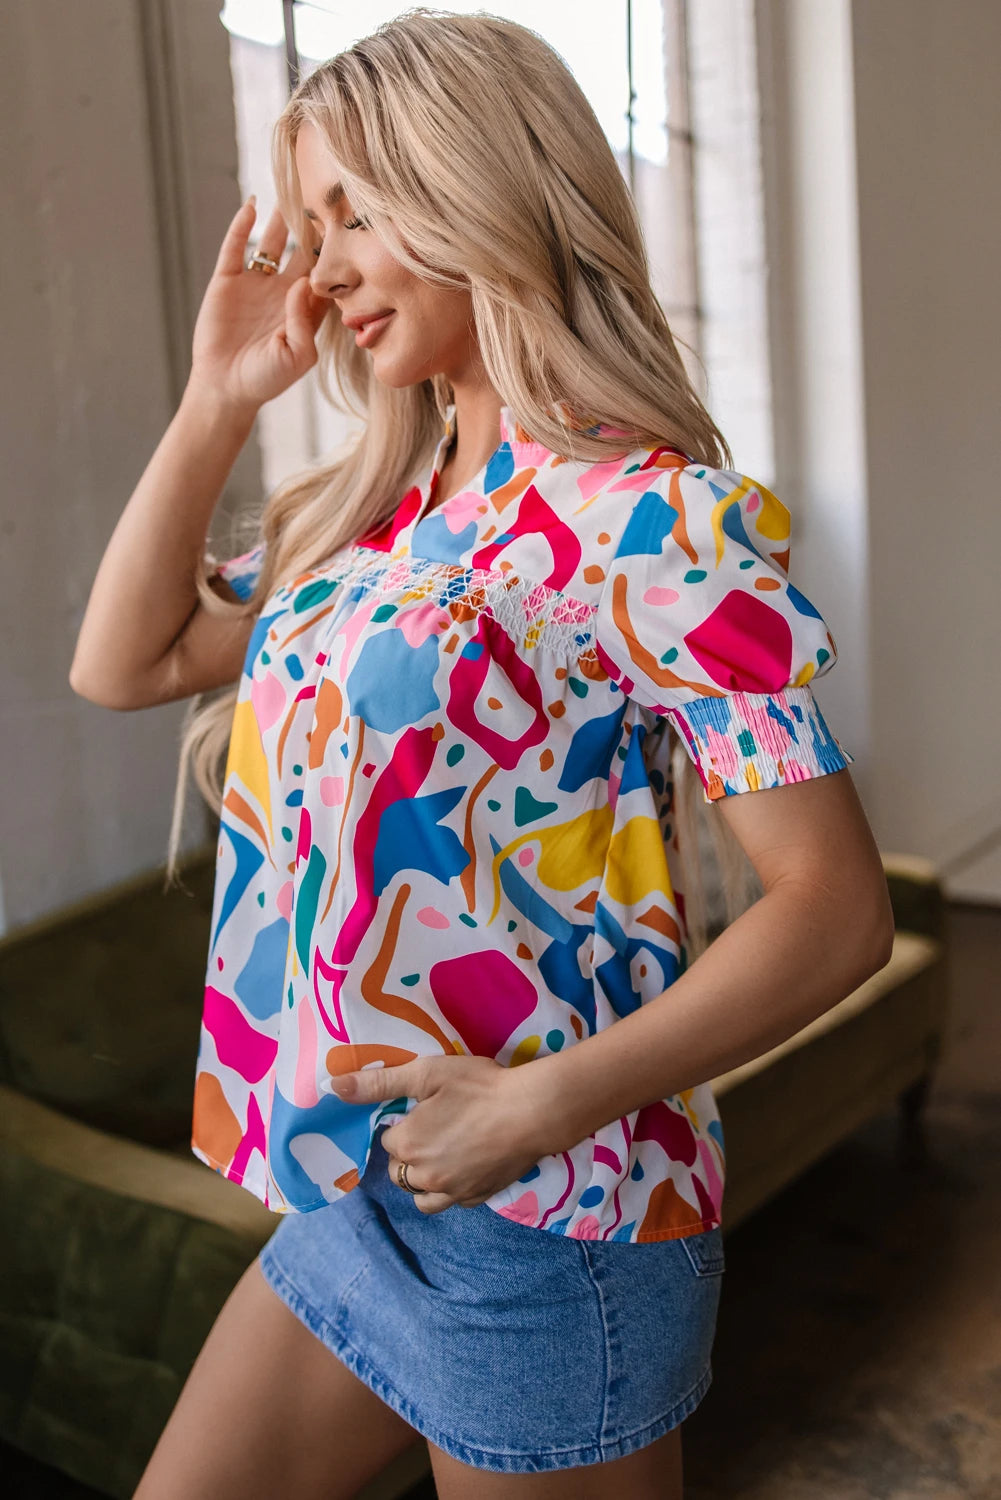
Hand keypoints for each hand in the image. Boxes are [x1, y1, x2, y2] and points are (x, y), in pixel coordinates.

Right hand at [186, 198, 331, 417]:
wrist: (226, 388)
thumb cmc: (266, 379)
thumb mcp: (298, 357)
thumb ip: (304, 322)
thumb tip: (301, 283)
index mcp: (306, 308)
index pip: (327, 273)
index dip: (338, 253)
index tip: (352, 226)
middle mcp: (284, 290)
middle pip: (304, 249)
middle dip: (314, 226)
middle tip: (327, 195)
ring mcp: (256, 283)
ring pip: (273, 242)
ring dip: (282, 218)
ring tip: (293, 188)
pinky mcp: (227, 280)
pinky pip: (237, 247)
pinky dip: (243, 225)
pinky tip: (253, 205)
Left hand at [330, 1054, 549, 1214]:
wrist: (532, 1111)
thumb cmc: (479, 1087)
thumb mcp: (427, 1074)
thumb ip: (379, 1082)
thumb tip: (333, 1087)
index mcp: (408, 1146)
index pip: (389, 1140)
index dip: (404, 1123)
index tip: (424, 1109)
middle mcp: (424, 1177)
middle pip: (399, 1171)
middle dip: (408, 1154)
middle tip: (434, 1128)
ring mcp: (451, 1192)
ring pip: (420, 1197)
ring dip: (423, 1180)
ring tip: (442, 1155)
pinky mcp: (476, 1198)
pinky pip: (451, 1202)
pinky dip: (451, 1189)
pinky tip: (466, 1166)